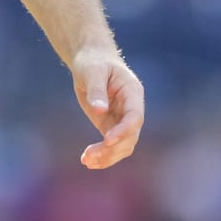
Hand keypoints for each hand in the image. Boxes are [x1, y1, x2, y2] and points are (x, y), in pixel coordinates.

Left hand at [72, 46, 143, 169]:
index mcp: (132, 93)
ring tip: (86, 161)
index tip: (107, 140)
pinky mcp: (110, 125)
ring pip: (123, 146)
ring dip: (107, 157)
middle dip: (112, 149)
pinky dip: (102, 155)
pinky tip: (86, 160)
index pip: (135, 116)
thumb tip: (100, 110)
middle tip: (89, 155)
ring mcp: (121, 118)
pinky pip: (111, 146)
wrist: (90, 60)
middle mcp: (131, 108)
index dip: (124, 130)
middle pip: (130, 136)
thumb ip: (96, 89)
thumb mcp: (92, 70)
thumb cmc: (93, 61)